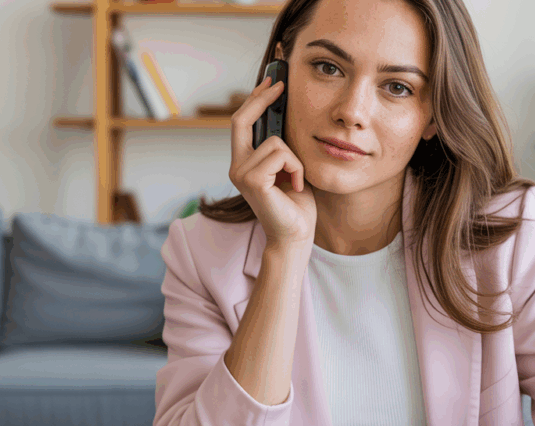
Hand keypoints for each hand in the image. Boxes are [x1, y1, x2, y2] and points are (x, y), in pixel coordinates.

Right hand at [229, 77, 316, 250]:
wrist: (297, 235)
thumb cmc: (296, 204)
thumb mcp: (290, 167)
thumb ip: (282, 146)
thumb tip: (286, 114)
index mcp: (244, 162)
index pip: (241, 122)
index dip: (254, 99)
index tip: (271, 82)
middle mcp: (237, 166)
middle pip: (241, 120)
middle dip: (262, 99)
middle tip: (280, 86)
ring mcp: (241, 174)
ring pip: (275, 142)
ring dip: (295, 159)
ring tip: (297, 180)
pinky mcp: (252, 181)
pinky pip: (281, 155)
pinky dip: (296, 169)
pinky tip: (296, 187)